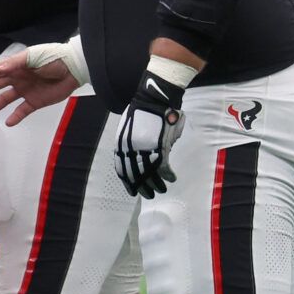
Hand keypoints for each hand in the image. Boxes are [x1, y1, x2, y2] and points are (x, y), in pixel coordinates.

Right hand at [0, 45, 81, 125]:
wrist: (75, 68)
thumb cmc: (54, 58)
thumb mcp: (33, 57)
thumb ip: (15, 63)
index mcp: (15, 65)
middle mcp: (17, 78)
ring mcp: (26, 90)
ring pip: (4, 100)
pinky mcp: (36, 101)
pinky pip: (22, 111)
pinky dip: (15, 117)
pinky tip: (8, 123)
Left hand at [116, 66, 187, 197]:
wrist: (154, 98)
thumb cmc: (142, 112)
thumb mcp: (129, 130)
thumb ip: (133, 146)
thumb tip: (142, 157)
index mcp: (121, 145)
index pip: (122, 169)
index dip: (128, 182)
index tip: (132, 190)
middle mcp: (131, 150)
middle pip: (135, 175)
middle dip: (142, 187)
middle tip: (148, 195)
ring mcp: (145, 149)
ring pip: (150, 174)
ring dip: (156, 184)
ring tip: (161, 190)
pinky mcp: (159, 147)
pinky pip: (163, 166)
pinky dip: (167, 175)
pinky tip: (171, 178)